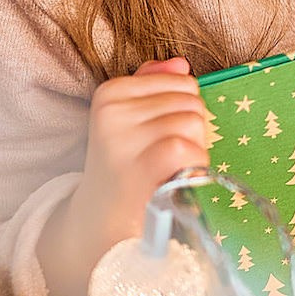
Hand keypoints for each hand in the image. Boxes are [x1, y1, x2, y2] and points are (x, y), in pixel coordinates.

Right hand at [38, 52, 208, 295]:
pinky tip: (170, 183)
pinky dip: (193, 167)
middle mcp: (112, 109)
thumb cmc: (126, 175)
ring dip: (193, 152)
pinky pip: (188, 148)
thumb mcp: (131, 126)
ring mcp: (123, 137)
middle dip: (191, 131)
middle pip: (192, 101)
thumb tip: (180, 64)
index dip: (183, 114)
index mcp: (111, 92)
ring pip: (195, 123)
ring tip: (163, 174)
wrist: (99, 231)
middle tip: (162, 163)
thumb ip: (153, 90)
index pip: (182, 82)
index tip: (155, 141)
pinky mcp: (140, 164)